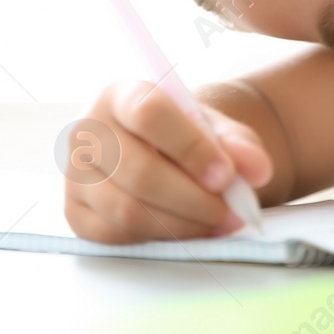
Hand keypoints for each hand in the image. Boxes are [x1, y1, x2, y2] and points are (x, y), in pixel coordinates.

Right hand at [63, 78, 273, 243]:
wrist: (153, 151)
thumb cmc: (181, 136)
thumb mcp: (213, 128)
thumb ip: (238, 143)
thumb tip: (258, 170)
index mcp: (120, 94)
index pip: (150, 115)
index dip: (191, 148)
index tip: (226, 175)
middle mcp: (88, 131)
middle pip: (139, 172)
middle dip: (193, 199)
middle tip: (230, 211)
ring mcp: (75, 174)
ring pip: (128, 210)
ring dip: (182, 225)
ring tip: (218, 223)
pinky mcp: (75, 211)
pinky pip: (117, 236)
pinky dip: (159, 239)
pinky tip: (187, 230)